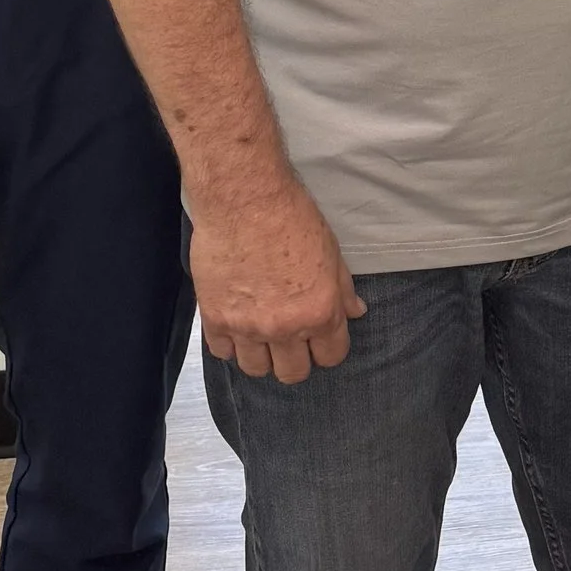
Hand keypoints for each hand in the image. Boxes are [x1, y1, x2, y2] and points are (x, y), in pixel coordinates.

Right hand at [191, 176, 365, 383]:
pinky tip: (234, 322)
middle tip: (288, 337)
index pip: (332, 357)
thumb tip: (355, 312)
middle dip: (294, 357)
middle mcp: (285, 327)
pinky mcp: (215, 318)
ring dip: (260, 354)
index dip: (327, 347)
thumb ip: (342, 288)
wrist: (243, 197)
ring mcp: (248, 326)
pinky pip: (222, 352)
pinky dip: (229, 342)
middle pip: (293, 373)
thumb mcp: (330, 250)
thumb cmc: (291, 215)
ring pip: (256, 369)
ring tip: (259, 332)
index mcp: (320, 312)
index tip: (319, 337)